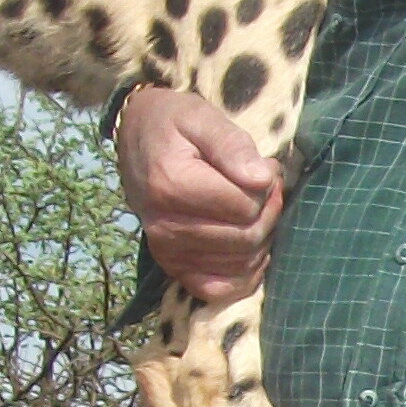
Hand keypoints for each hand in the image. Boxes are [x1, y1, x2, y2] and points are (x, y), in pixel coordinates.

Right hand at [115, 87, 284, 302]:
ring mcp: (167, 252)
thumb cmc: (174, 124)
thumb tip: (261, 178)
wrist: (137, 139)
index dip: (267, 185)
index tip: (264, 166)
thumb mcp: (202, 117)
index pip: (247, 206)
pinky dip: (243, 273)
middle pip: (247, 236)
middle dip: (268, 211)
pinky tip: (248, 247)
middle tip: (263, 187)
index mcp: (172, 185)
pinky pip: (218, 289)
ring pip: (241, 262)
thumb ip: (232, 144)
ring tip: (252, 207)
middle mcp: (165, 227)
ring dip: (260, 237)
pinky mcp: (173, 267)